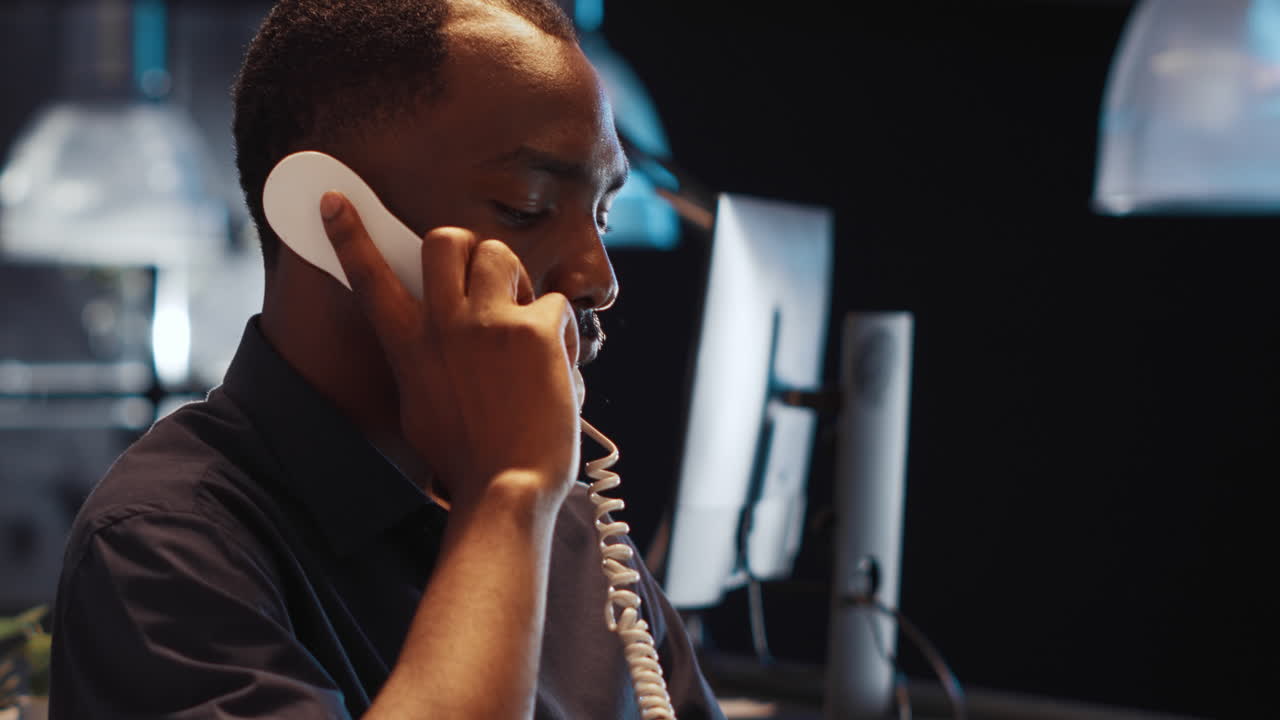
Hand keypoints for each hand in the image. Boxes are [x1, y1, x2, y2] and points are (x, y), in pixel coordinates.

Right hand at [320, 191, 580, 512]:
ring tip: (522, 316)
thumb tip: (433, 339)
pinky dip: (562, 329)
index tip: (334, 201)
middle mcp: (444, 326)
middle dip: (467, 247)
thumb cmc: (466, 459)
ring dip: (515, 277)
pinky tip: (560, 361)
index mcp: (410, 347)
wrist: (507, 487)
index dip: (350, 235)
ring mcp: (490, 324)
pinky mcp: (535, 331)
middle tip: (483, 278)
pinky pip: (554, 302)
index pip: (370, 278)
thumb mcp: (421, 407)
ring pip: (499, 253)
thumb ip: (423, 362)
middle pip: (446, 240)